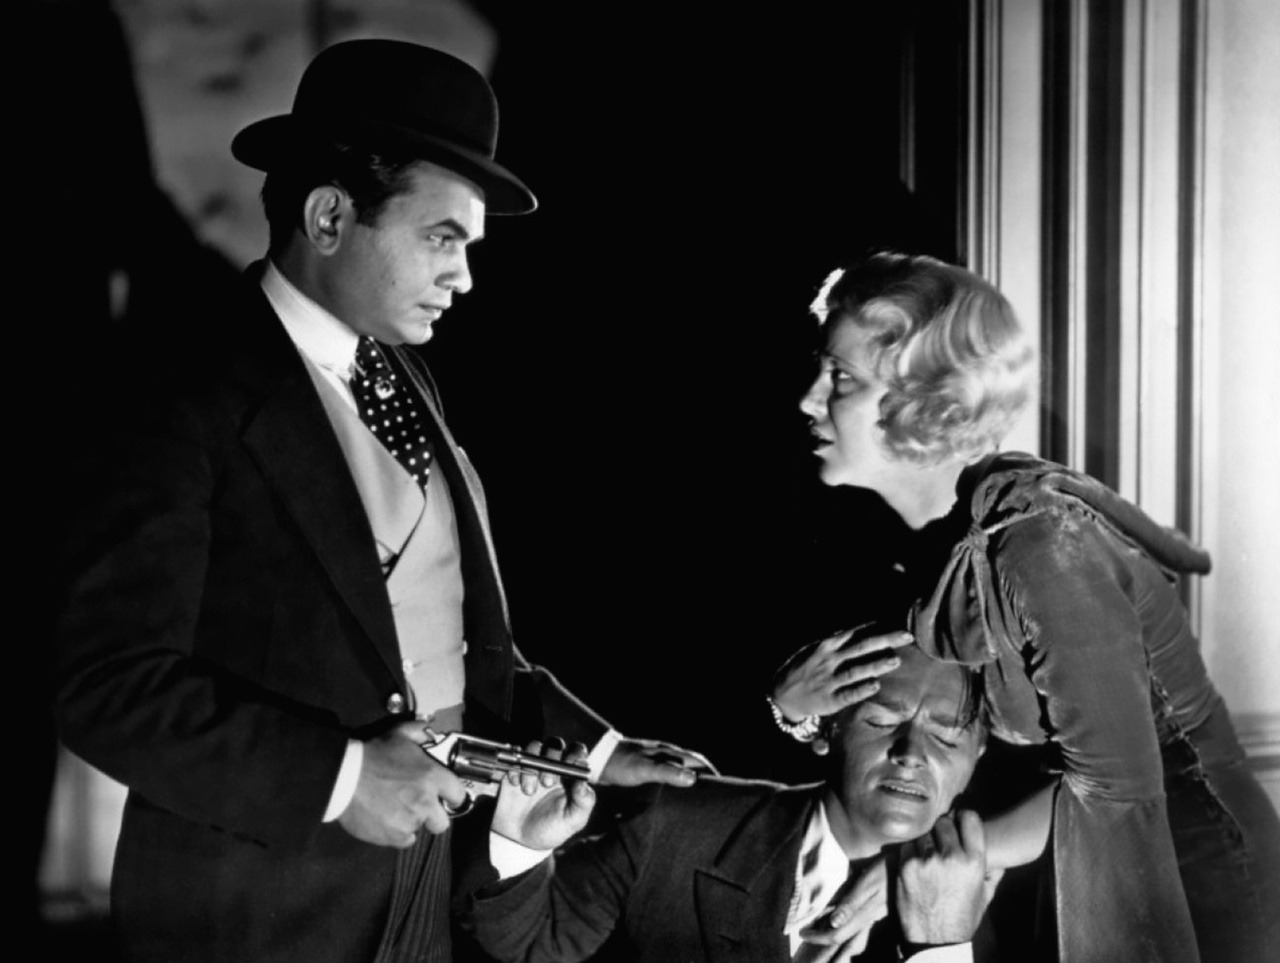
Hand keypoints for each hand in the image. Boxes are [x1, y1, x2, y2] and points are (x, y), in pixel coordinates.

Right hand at [337, 722, 468, 847]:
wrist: (344, 777)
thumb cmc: (373, 755)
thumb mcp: (398, 735)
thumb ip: (418, 732)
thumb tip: (429, 733)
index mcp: (432, 777)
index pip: (458, 795)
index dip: (452, 798)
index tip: (445, 798)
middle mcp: (426, 801)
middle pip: (442, 822)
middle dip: (432, 816)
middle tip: (418, 807)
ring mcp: (410, 821)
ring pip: (419, 830)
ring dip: (411, 822)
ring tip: (394, 809)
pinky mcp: (394, 836)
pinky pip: (404, 840)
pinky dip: (397, 833)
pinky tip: (386, 819)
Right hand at [492, 739, 595, 850]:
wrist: (520, 841)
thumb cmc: (551, 830)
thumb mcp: (573, 821)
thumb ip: (583, 801)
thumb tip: (585, 782)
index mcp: (571, 776)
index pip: (577, 752)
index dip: (575, 753)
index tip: (571, 763)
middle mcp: (553, 768)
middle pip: (555, 744)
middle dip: (552, 758)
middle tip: (547, 782)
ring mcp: (533, 768)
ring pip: (535, 748)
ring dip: (532, 765)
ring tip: (529, 791)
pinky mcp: (515, 771)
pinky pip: (515, 758)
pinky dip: (516, 770)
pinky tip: (516, 786)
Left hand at [598, 737, 714, 787]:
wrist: (597, 758)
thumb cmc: (621, 763)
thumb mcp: (645, 769)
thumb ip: (668, 773)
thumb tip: (693, 779)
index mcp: (669, 752)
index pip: (698, 761)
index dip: (711, 773)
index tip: (724, 788)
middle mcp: (665, 753)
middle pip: (692, 763)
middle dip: (704, 776)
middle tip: (714, 795)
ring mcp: (656, 758)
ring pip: (681, 768)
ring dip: (691, 779)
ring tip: (697, 797)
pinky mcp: (647, 767)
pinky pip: (668, 773)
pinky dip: (676, 782)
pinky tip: (674, 793)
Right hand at [772, 626, 912, 722]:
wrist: (782, 694)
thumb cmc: (805, 668)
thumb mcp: (815, 648)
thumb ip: (837, 641)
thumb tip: (862, 630)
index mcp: (827, 645)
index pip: (856, 633)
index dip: (877, 628)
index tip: (898, 624)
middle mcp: (829, 660)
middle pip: (861, 648)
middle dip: (885, 641)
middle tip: (907, 636)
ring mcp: (829, 680)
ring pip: (856, 670)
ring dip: (876, 665)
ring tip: (895, 660)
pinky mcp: (829, 700)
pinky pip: (847, 694)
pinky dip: (861, 689)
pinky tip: (875, 685)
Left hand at [796, 855, 888, 962]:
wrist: (906, 865)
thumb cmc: (884, 870)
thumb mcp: (867, 884)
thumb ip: (851, 904)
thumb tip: (833, 923)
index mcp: (862, 915)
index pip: (836, 935)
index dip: (818, 937)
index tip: (801, 932)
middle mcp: (866, 919)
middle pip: (840, 936)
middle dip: (820, 937)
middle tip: (803, 932)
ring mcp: (871, 915)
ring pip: (846, 931)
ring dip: (828, 931)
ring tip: (813, 926)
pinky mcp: (873, 909)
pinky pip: (852, 922)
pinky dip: (838, 922)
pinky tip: (831, 916)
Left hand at [896, 810, 987, 945]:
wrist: (936, 940)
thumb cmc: (963, 918)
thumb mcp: (986, 894)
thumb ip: (991, 869)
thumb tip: (997, 850)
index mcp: (975, 861)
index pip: (969, 818)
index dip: (964, 818)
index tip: (960, 822)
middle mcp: (951, 856)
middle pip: (944, 822)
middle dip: (943, 830)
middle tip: (942, 842)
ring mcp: (926, 859)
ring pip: (924, 833)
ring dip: (926, 842)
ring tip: (929, 856)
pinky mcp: (905, 865)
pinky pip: (907, 846)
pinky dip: (910, 852)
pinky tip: (916, 864)